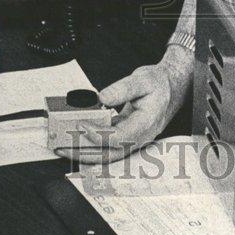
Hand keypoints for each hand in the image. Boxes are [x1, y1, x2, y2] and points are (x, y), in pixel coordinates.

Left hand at [59, 46, 192, 164]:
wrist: (172, 88)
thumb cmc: (159, 84)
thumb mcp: (143, 79)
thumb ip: (122, 89)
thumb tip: (101, 98)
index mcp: (146, 123)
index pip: (119, 138)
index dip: (98, 134)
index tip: (82, 124)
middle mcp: (141, 137)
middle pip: (110, 154)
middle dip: (84, 154)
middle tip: (62, 147)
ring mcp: (134, 140)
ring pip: (107, 155)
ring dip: (85, 154)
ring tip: (64, 149)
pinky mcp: (127, 138)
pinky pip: (108, 147)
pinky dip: (91, 146)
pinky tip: (76, 142)